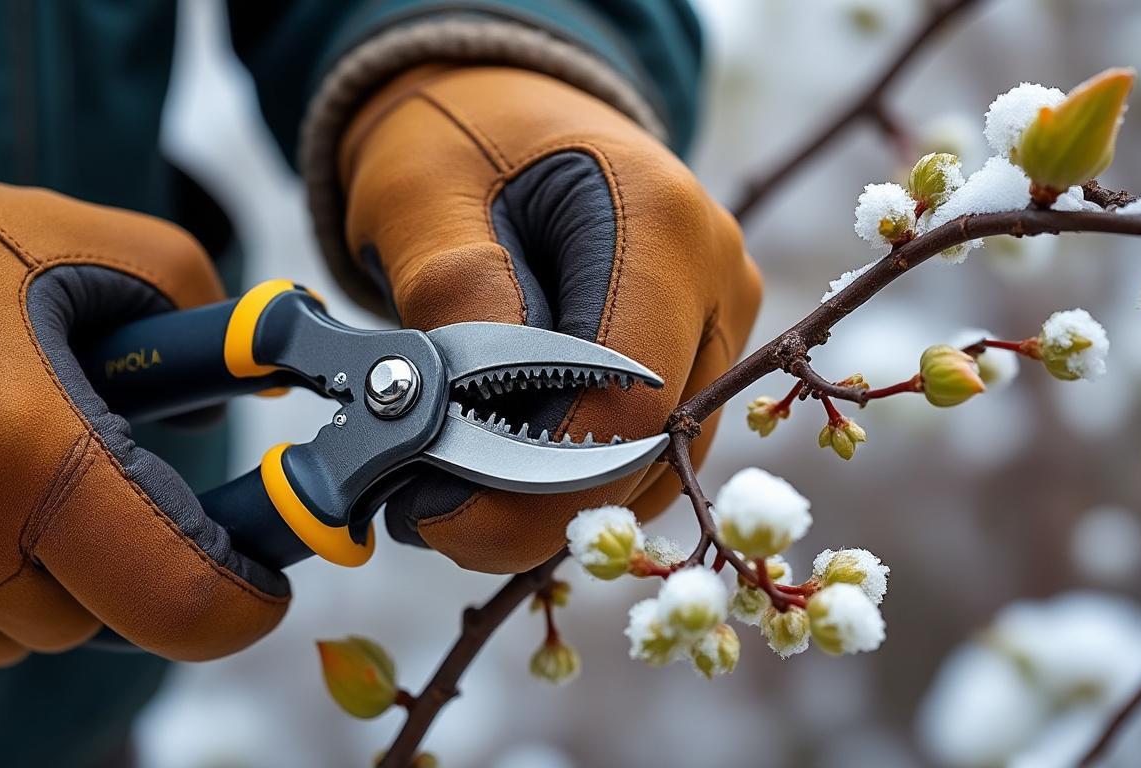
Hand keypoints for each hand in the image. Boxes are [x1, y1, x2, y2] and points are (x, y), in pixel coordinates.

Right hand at [0, 151, 287, 673]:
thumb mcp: (82, 245)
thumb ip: (200, 314)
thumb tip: (242, 390)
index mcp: (16, 451)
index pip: (176, 597)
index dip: (241, 601)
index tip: (261, 581)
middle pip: (92, 617)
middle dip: (117, 556)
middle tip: (93, 468)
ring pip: (17, 633)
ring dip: (36, 572)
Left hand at [335, 67, 761, 572]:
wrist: (507, 117)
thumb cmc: (460, 140)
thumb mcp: (422, 192)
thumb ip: (453, 293)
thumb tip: (463, 415)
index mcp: (661, 224)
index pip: (626, 403)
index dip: (532, 479)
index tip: (430, 507)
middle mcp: (718, 280)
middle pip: (648, 450)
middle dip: (530, 504)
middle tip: (421, 509)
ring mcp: (718, 324)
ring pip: (653, 469)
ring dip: (548, 501)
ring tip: (447, 481)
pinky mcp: (699, 358)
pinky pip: (647, 454)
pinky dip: (570, 482)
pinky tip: (495, 464)